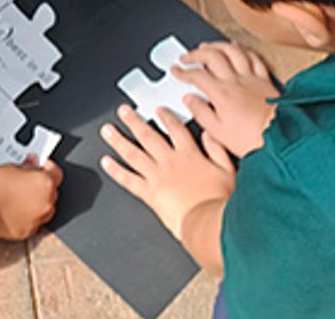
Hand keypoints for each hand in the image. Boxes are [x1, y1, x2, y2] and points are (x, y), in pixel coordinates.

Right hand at [0, 160, 62, 238]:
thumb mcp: (12, 166)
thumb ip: (29, 165)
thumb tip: (34, 164)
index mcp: (45, 184)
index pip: (56, 172)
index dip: (47, 167)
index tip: (41, 165)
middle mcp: (46, 204)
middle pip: (52, 191)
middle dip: (41, 184)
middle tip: (27, 179)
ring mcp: (38, 220)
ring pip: (45, 208)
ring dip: (37, 201)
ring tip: (19, 194)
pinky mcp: (28, 231)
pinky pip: (34, 221)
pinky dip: (28, 215)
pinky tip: (15, 207)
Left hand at [100, 104, 234, 239]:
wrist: (207, 224)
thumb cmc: (220, 202)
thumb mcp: (228, 171)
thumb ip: (218, 150)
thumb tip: (210, 133)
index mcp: (189, 155)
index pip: (175, 130)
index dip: (166, 118)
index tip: (158, 111)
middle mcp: (170, 162)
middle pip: (148, 136)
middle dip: (134, 121)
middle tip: (123, 111)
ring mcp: (157, 177)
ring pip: (133, 154)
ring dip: (118, 140)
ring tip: (107, 130)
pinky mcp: (149, 194)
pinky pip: (128, 180)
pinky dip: (115, 170)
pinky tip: (106, 162)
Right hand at [175, 43, 278, 158]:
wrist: (281, 139)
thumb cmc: (252, 139)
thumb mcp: (218, 132)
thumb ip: (201, 113)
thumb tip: (190, 100)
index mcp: (222, 94)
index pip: (197, 75)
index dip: (183, 71)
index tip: (176, 70)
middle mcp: (235, 81)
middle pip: (212, 56)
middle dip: (196, 53)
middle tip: (187, 57)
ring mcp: (251, 78)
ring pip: (232, 51)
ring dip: (217, 45)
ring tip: (207, 45)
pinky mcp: (264, 80)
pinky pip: (253, 57)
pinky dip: (242, 49)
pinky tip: (237, 48)